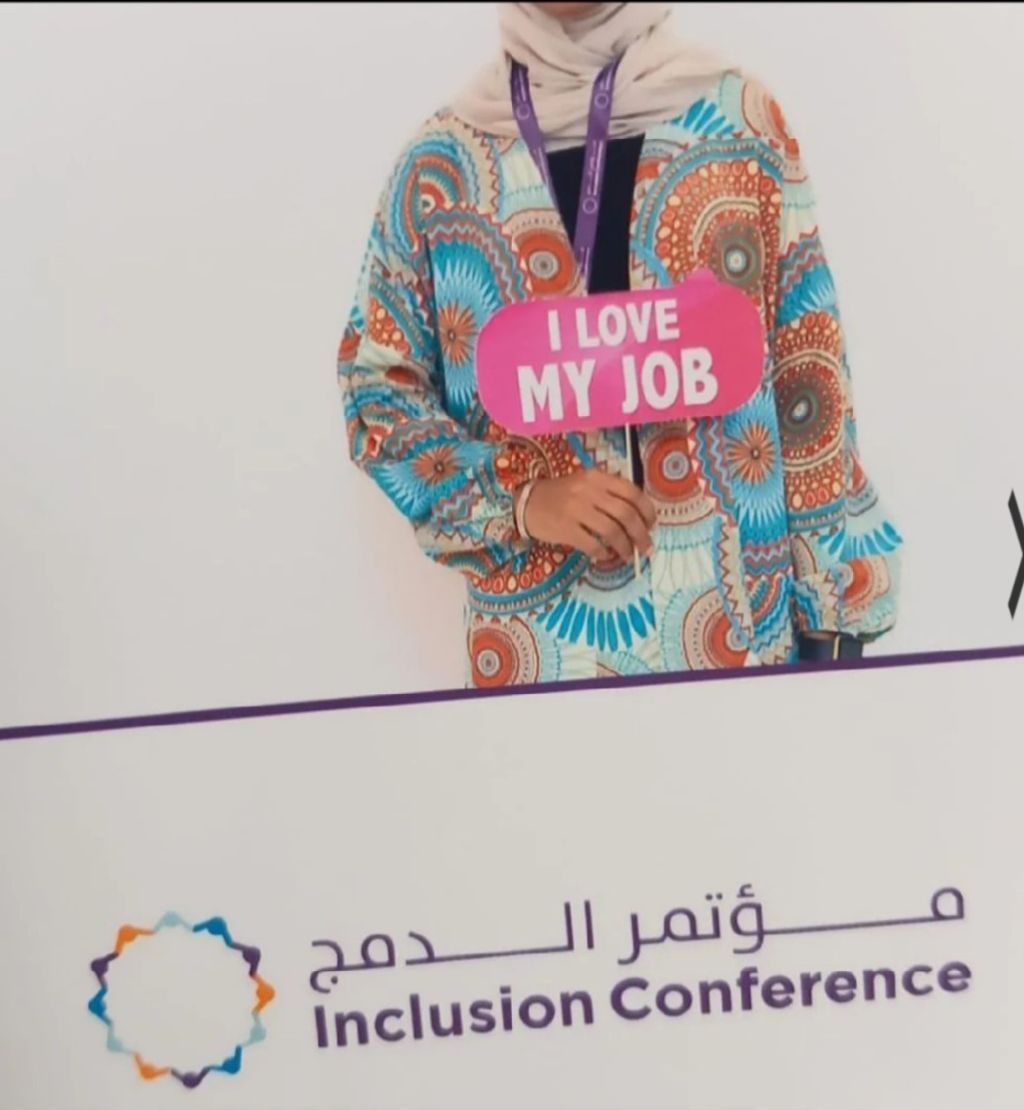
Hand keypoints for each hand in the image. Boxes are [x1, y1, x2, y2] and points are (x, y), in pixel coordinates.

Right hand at [519, 469, 656, 562]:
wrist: (527, 503)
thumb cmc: (562, 495)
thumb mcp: (586, 485)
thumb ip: (610, 494)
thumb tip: (639, 520)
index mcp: (597, 477)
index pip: (632, 492)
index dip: (647, 511)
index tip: (652, 524)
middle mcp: (588, 491)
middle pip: (625, 514)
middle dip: (641, 534)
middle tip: (646, 547)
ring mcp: (576, 509)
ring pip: (612, 531)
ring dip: (625, 547)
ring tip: (628, 555)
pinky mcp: (565, 528)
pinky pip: (592, 544)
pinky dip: (604, 553)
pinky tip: (605, 555)